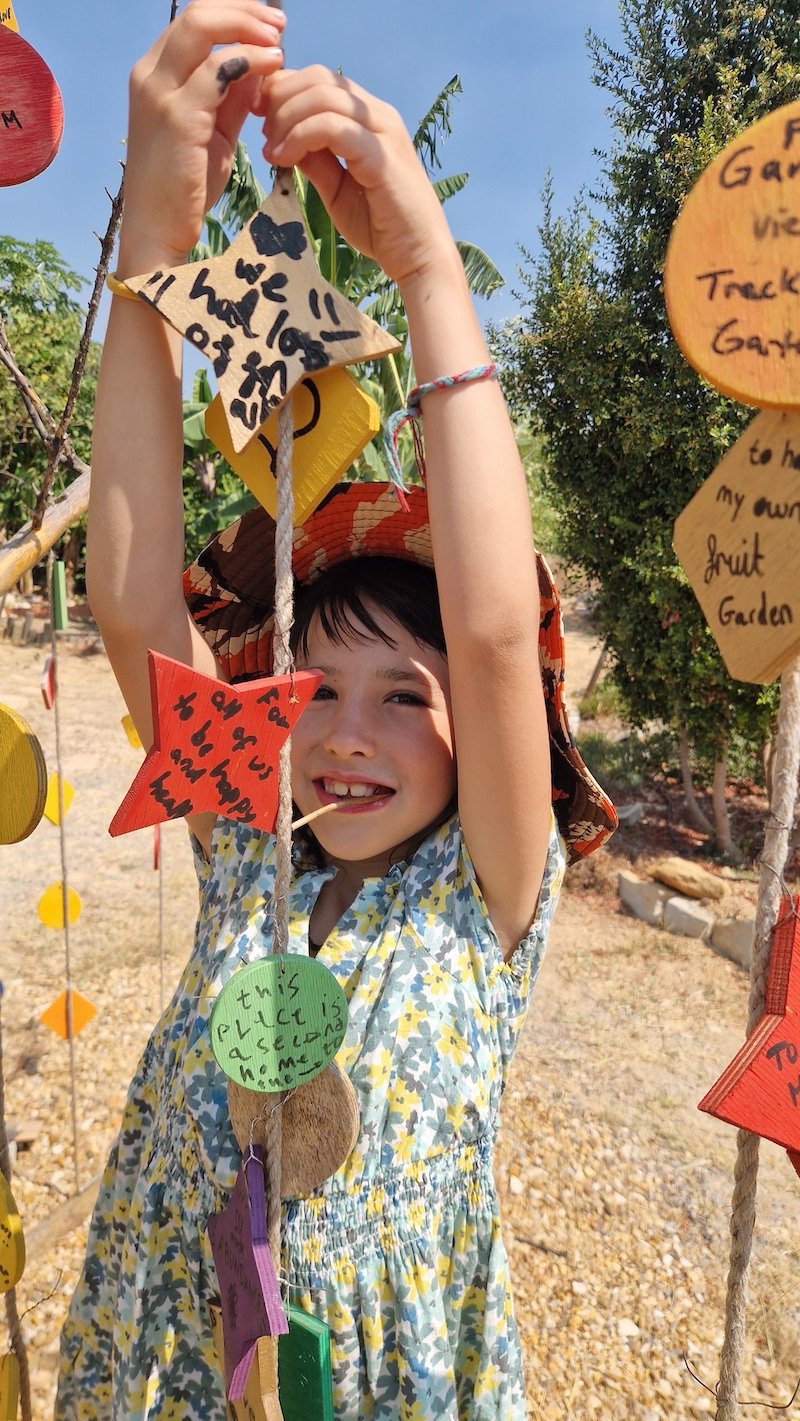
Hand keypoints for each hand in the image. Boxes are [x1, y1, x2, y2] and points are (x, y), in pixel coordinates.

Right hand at [119, 0, 285, 272]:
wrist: (159, 232)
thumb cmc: (185, 188)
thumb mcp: (213, 132)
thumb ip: (232, 98)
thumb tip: (259, 64)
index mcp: (154, 75)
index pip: (193, 20)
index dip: (233, 13)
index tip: (270, 24)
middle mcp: (149, 75)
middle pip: (195, 13)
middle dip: (243, 11)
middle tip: (279, 23)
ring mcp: (159, 93)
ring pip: (202, 28)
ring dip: (248, 28)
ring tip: (279, 41)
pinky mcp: (177, 117)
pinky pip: (217, 71)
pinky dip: (250, 61)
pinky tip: (273, 66)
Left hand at [258, 67, 453, 287]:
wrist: (418, 257)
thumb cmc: (381, 226)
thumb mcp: (336, 189)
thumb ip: (315, 160)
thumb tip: (284, 138)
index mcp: (369, 119)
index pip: (322, 81)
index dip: (285, 90)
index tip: (260, 118)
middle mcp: (378, 116)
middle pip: (320, 78)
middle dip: (281, 99)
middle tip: (263, 135)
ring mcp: (383, 132)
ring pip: (324, 96)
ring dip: (287, 118)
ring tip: (272, 152)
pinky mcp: (381, 155)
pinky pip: (333, 127)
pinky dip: (301, 137)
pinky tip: (285, 159)